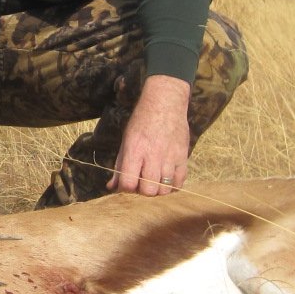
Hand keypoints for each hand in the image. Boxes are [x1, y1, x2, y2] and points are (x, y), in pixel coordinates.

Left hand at [108, 74, 191, 195]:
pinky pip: (179, 182)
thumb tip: (111, 187)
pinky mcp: (183, 157)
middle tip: (142, 182)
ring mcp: (170, 157)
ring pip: (164, 189)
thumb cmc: (142, 121)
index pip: (128, 183)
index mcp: (135, 150)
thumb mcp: (126, 141)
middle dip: (142, 191)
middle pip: (148, 190)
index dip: (126, 188)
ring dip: (157, 189)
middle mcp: (153, 156)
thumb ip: (119, 165)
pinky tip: (166, 179)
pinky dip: (172, 186)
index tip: (127, 183)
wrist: (165, 102)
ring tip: (154, 180)